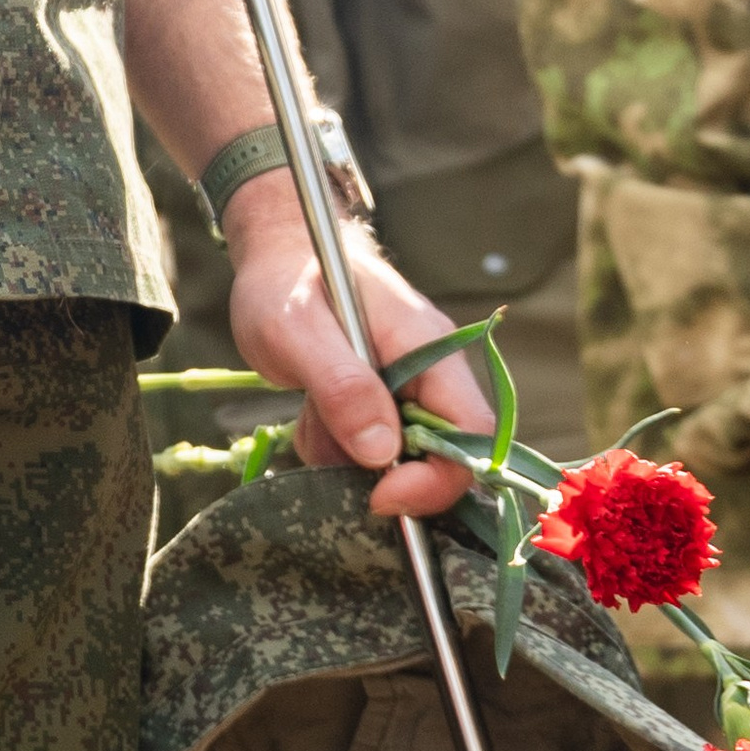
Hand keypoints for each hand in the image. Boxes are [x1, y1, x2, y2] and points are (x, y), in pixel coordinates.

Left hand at [224, 175, 483, 513]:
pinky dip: (340, 447)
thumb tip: (381, 451)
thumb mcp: (297, 330)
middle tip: (330, 447)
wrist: (278, 253)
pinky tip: (313, 414)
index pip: (471, 432)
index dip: (438, 478)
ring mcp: (410, 385)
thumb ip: (341, 386)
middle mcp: (433, 370)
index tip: (381, 497)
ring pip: (401, 458)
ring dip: (351, 457)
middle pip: (442, 455)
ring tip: (311, 416)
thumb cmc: (287, 280)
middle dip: (384, 472)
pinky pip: (374, 448)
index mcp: (429, 347)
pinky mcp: (385, 399)